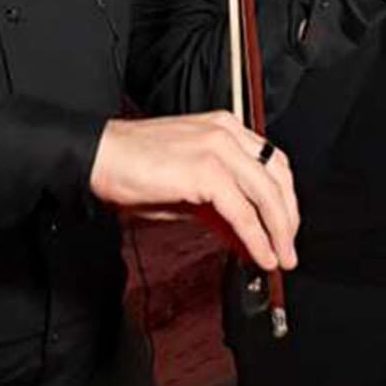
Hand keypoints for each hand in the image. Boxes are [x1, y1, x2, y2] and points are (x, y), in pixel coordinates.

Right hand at [90, 111, 299, 271]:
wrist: (97, 156)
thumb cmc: (132, 166)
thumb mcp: (185, 184)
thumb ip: (217, 202)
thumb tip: (243, 231)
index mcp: (224, 128)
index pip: (272, 162)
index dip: (284, 197)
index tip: (285, 224)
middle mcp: (226, 133)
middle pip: (277, 177)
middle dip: (288, 217)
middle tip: (288, 247)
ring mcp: (219, 149)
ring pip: (267, 195)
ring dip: (279, 231)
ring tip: (281, 257)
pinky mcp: (207, 170)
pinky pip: (242, 211)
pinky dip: (256, 237)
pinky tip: (260, 254)